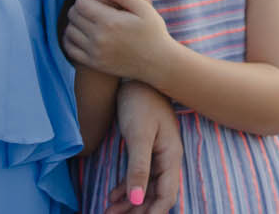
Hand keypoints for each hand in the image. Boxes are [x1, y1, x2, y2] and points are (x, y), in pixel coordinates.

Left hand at [63, 0, 174, 82]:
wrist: (159, 63)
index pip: (81, 3)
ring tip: (87, 17)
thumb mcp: (144, 8)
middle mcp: (99, 38)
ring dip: (74, 22)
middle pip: (73, 15)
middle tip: (90, 3)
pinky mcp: (94, 64)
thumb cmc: (154, 32)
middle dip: (79, 5)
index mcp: (110, 22)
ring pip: (69, 31)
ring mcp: (95, 53)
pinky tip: (81, 33)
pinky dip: (70, 39)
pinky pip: (70, 49)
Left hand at [107, 80, 182, 212]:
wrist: (135, 77)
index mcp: (170, 157)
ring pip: (145, 188)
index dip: (153, 213)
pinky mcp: (144, 149)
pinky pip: (138, 176)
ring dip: (129, 203)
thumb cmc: (141, 102)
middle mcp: (166, 159)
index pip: (166, 195)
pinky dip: (126, 189)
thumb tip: (136, 200)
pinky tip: (112, 197)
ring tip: (108, 213)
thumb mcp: (139, 136)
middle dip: (138, 211)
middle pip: (155, 195)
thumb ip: (138, 169)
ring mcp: (156, 154)